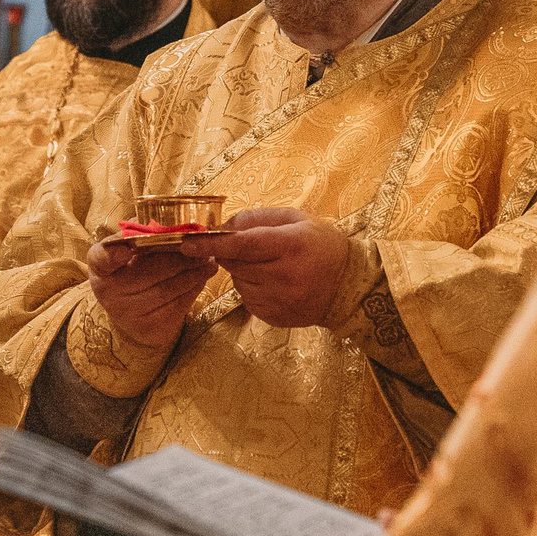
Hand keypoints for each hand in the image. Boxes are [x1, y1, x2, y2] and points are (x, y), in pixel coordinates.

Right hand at [86, 223, 216, 350]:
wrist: (132, 311)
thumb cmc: (131, 270)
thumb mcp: (128, 251)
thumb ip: (140, 236)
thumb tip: (162, 225)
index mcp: (100, 266)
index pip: (102, 259)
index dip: (114, 254)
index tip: (127, 248)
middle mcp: (108, 292)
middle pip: (147, 272)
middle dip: (178, 258)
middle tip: (201, 247)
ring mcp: (127, 313)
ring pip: (167, 290)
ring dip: (192, 273)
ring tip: (209, 261)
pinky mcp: (148, 328)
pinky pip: (176, 305)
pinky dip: (193, 288)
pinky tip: (202, 277)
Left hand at [193, 208, 350, 327]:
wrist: (349, 287)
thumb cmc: (322, 246)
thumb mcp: (297, 219)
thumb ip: (258, 218)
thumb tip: (223, 225)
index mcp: (290, 246)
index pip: (241, 244)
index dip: (212, 243)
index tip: (187, 242)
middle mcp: (283, 276)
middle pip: (234, 263)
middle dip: (231, 252)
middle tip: (251, 247)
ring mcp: (278, 301)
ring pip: (238, 282)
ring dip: (243, 271)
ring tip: (270, 266)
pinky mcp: (273, 317)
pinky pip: (247, 298)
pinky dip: (252, 288)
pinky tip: (274, 282)